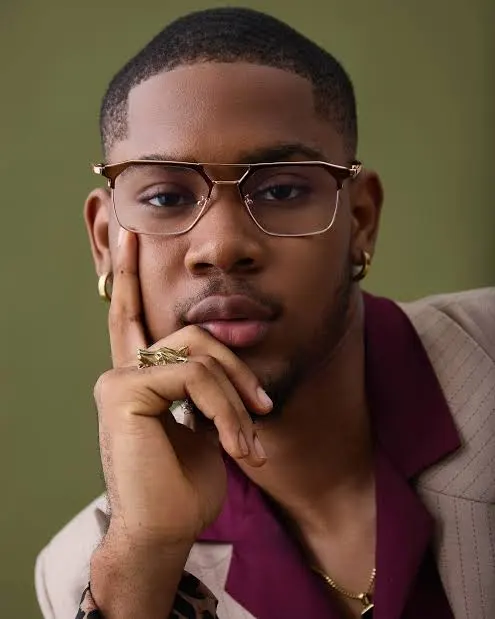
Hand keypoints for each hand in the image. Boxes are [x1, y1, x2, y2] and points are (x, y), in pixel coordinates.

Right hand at [95, 229, 270, 549]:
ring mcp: (118, 377)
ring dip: (237, 399)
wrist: (164, 530)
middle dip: (237, 366)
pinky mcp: (123, 391)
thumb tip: (229, 358)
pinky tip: (234, 445)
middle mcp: (122, 369)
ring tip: (250, 443)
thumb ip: (206, 386)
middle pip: (192, 333)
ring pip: (200, 354)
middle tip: (264, 407)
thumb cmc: (185, 484)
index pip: (133, 315)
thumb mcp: (205, 425)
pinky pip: (195, 377)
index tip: (130, 233)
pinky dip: (226, 410)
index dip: (127, 274)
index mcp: (138, 375)